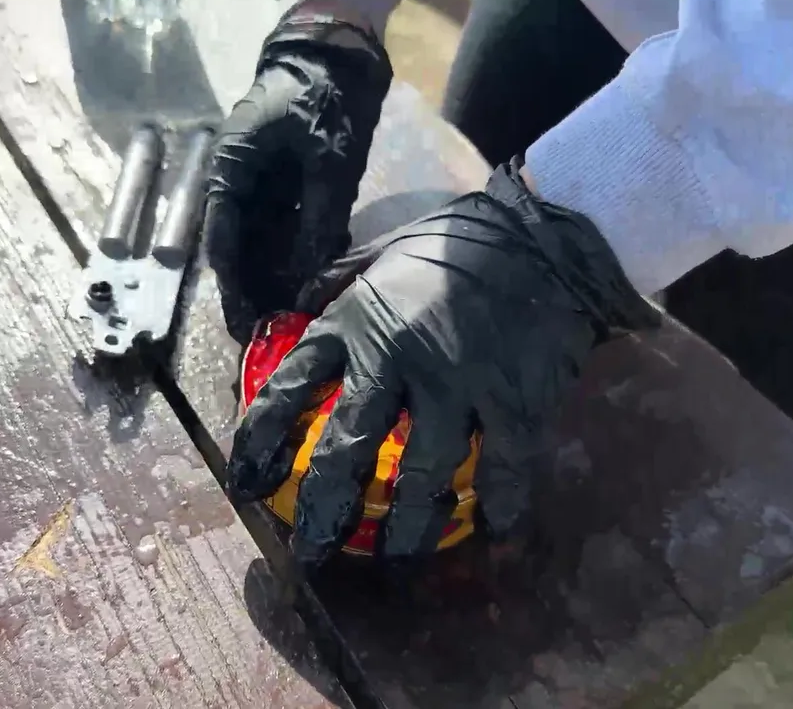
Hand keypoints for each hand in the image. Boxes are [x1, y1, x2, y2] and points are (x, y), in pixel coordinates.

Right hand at [204, 5, 392, 341]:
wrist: (339, 57)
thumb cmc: (323, 97)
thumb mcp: (326, 158)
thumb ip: (319, 216)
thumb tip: (311, 275)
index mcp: (231, 170)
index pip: (222, 239)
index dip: (233, 285)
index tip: (243, 322)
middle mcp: (240, 185)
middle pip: (239, 252)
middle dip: (253, 294)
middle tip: (266, 336)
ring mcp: (264, 190)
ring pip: (263, 249)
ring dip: (275, 284)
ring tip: (289, 324)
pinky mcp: (288, 193)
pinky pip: (288, 236)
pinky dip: (299, 262)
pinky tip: (312, 291)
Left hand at [226, 160, 659, 569]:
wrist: (545, 235)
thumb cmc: (456, 240)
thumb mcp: (381, 249)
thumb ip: (337, 282)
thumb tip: (299, 306)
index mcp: (356, 321)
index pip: (291, 388)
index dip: (260, 440)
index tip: (247, 481)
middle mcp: (396, 359)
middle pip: (347, 450)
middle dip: (324, 510)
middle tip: (311, 551)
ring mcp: (457, 385)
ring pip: (422, 478)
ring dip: (407, 528)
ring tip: (395, 557)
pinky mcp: (514, 402)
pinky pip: (503, 472)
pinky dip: (498, 508)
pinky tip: (492, 532)